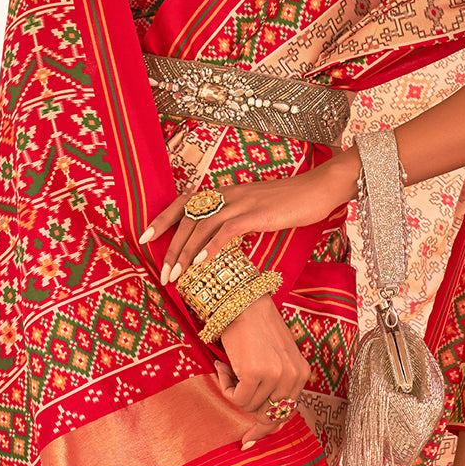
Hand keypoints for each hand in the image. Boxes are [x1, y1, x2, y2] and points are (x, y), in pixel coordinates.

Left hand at [142, 153, 358, 284]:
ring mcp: (242, 202)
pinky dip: (210, 248)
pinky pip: (227, 231)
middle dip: (170, 247)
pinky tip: (200, 264)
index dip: (163, 219)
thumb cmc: (292, 203)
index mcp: (226, 192)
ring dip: (185, 253)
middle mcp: (229, 194)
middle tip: (162, 273)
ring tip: (176, 276)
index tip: (145, 238)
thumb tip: (219, 244)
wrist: (319, 188)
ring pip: (203, 226)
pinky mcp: (257, 213)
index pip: (185, 202)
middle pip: (189, 218)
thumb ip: (237, 221)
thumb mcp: (258, 210)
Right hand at [216, 295, 309, 445]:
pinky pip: (237, 398)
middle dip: (248, 415)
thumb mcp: (272, 357)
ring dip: (234, 390)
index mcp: (301, 372)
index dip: (267, 427)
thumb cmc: (254, 326)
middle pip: (269, 415)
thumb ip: (273, 385)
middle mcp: (293, 376)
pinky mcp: (256, 373)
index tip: (249, 439)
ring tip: (229, 365)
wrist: (241, 300)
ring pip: (249, 406)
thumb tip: (261, 420)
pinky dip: (226, 385)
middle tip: (231, 398)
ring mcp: (276, 375)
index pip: (286, 411)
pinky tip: (223, 364)